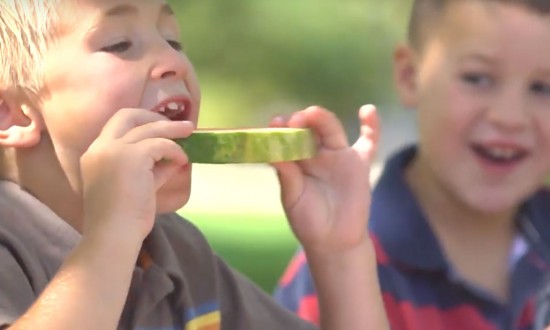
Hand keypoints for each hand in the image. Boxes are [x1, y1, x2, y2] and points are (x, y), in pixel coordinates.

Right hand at [80, 109, 192, 240]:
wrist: (113, 235)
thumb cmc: (122, 220)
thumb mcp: (136, 188)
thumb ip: (151, 172)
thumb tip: (172, 161)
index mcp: (94, 155)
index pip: (116, 126)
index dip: (139, 123)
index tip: (158, 128)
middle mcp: (101, 147)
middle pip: (128, 115)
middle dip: (153, 116)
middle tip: (175, 124)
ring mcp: (115, 149)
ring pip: (148, 127)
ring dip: (172, 129)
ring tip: (189, 131)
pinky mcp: (133, 156)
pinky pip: (161, 144)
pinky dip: (175, 150)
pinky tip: (183, 161)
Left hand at [271, 105, 378, 253]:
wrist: (334, 241)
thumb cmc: (308, 220)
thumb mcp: (293, 197)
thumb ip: (287, 175)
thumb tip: (273, 152)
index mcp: (295, 159)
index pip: (286, 138)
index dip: (281, 130)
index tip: (275, 124)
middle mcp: (314, 152)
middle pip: (307, 128)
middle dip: (300, 122)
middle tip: (294, 121)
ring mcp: (337, 155)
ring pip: (330, 129)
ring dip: (320, 118)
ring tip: (312, 114)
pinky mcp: (359, 162)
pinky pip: (368, 141)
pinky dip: (371, 126)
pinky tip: (368, 110)